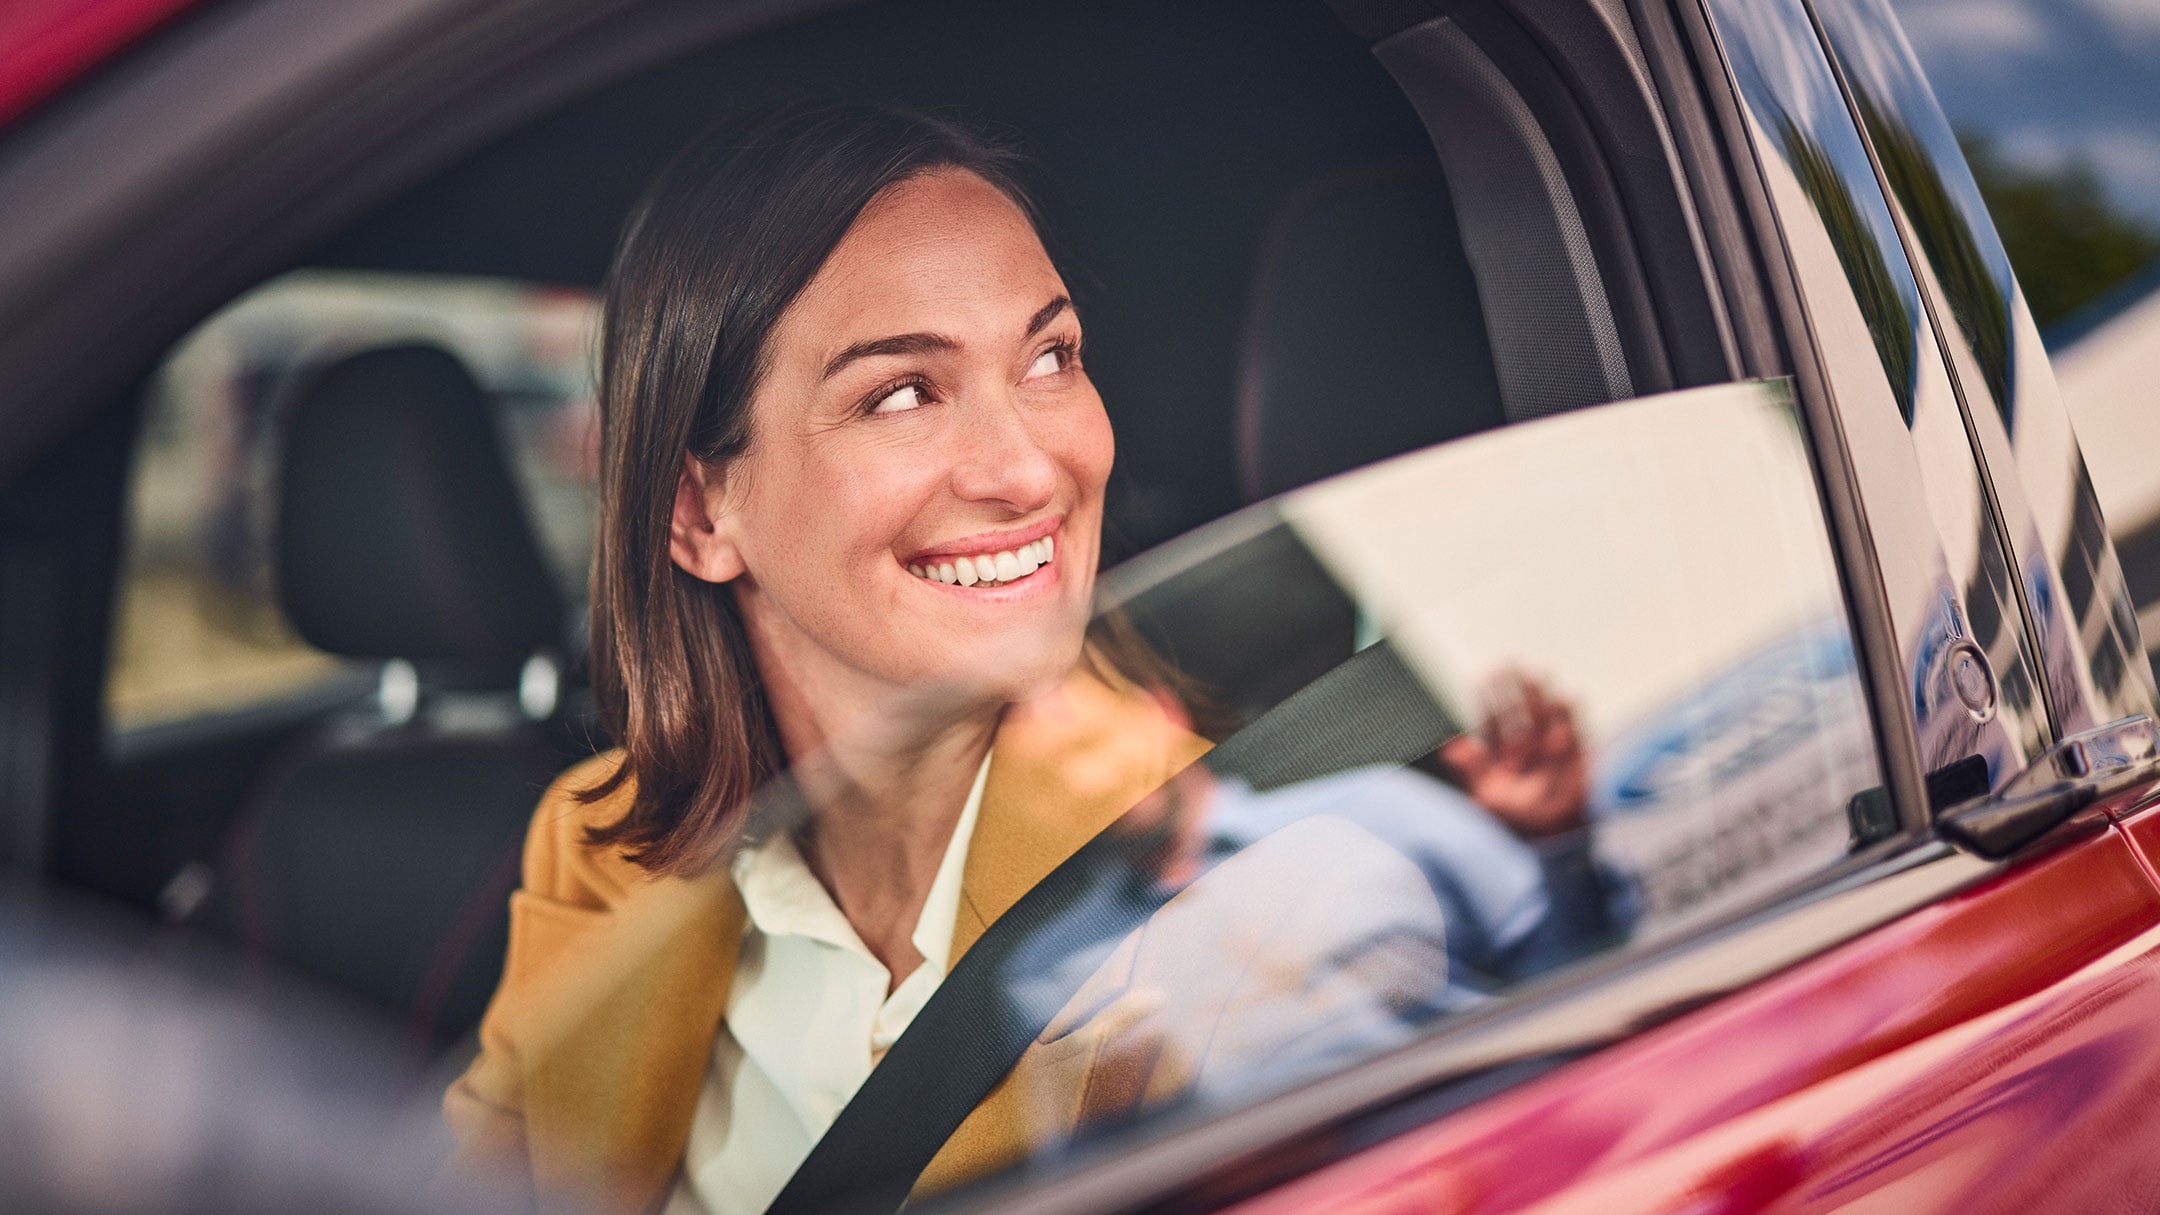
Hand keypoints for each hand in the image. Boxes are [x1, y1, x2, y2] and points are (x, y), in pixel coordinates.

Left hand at [1438, 670, 1588, 837]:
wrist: (1554, 838)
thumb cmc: (1519, 820)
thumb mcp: (1489, 795)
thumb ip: (1472, 768)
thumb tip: (1449, 745)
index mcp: (1501, 756)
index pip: (1493, 721)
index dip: (1488, 699)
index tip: (1484, 678)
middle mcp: (1525, 747)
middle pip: (1519, 711)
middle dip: (1515, 689)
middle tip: (1510, 665)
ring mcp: (1550, 748)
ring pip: (1543, 715)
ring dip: (1540, 695)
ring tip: (1537, 675)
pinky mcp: (1574, 753)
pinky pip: (1573, 728)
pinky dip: (1571, 714)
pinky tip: (1567, 697)